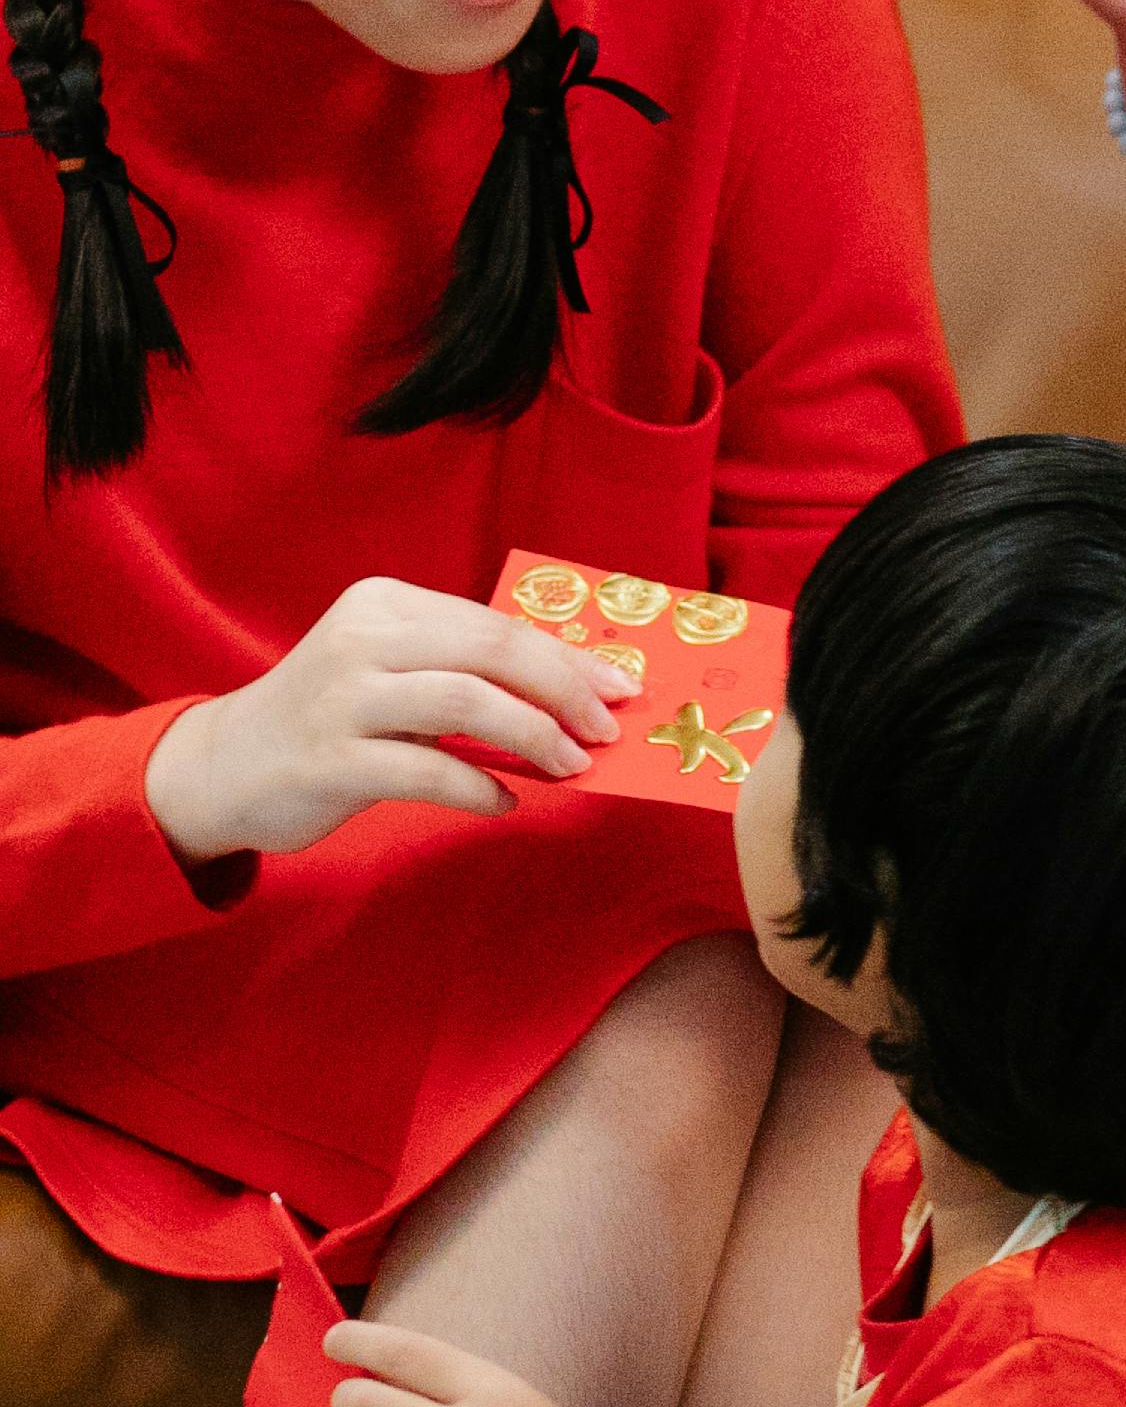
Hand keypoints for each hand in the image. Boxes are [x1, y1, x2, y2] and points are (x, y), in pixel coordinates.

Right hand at [144, 579, 640, 865]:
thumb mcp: (391, 673)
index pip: (495, 623)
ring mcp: (342, 698)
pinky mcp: (328, 760)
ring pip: (464, 703)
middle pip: (490, 651)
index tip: (620, 687)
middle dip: (562, 690)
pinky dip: (478, 789)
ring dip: (532, 736)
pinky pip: (426, 771)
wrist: (224, 768)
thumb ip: (463, 673)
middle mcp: (362, 639)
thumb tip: (571, 697)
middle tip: (606, 729)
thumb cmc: (331, 720)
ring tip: (570, 765)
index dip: (566, 657)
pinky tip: (504, 802)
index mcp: (385, 604)